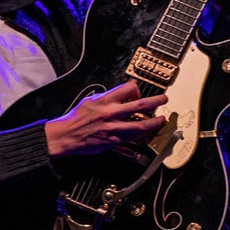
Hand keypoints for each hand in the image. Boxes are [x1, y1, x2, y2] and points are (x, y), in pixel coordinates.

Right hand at [44, 80, 167, 156]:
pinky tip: (148, 135)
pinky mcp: (113, 141)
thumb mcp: (91, 100)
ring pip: (140, 126)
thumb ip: (109, 95)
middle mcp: (111, 114)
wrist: (65, 136)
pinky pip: (132, 140)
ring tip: (161, 120)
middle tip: (164, 99)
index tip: (139, 92)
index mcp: (104, 101)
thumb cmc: (76, 119)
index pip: (128, 89)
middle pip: (139, 105)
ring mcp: (113, 129)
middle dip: (155, 101)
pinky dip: (142, 137)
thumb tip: (126, 88)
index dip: (137, 89)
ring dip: (154, 123)